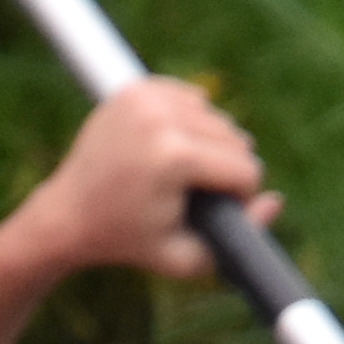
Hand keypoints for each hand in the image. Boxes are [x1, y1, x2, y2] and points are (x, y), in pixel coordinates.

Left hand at [7, 76, 275, 283]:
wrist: (68, 215)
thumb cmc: (128, 241)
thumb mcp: (186, 256)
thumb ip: (242, 237)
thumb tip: (276, 200)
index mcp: (173, 156)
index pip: (245, 169)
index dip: (239, 198)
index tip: (213, 213)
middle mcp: (160, 117)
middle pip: (235, 138)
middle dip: (225, 170)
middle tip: (192, 195)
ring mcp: (146, 96)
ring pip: (217, 117)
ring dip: (210, 146)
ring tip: (181, 175)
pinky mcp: (138, 87)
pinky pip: (193, 99)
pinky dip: (192, 122)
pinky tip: (171, 147)